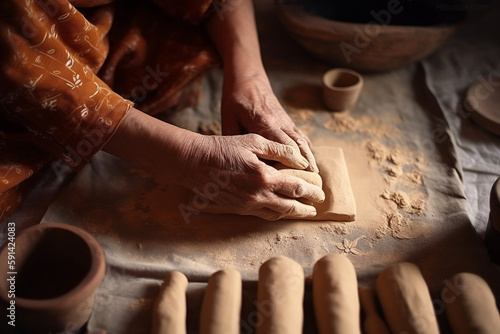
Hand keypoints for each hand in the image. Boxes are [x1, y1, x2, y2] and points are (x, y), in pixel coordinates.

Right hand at [181, 133, 324, 220]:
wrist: (195, 163)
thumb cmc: (224, 147)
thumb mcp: (254, 141)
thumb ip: (280, 150)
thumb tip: (301, 160)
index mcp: (265, 177)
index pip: (297, 188)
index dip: (311, 192)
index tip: (320, 193)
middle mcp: (258, 195)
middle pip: (289, 207)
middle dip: (305, 209)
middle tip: (315, 209)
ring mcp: (247, 205)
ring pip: (276, 214)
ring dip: (291, 214)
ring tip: (301, 212)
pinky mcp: (238, 208)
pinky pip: (262, 215)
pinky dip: (274, 214)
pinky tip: (278, 209)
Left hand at [221, 74, 318, 171]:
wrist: (248, 78)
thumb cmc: (235, 99)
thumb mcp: (228, 119)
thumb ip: (233, 141)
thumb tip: (234, 163)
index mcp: (263, 123)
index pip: (283, 145)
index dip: (293, 163)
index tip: (299, 178)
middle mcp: (279, 122)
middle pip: (297, 146)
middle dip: (306, 165)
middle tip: (311, 183)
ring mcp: (286, 121)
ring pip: (303, 141)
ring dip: (310, 158)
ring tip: (315, 177)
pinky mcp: (288, 120)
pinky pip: (301, 136)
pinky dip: (308, 149)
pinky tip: (311, 161)